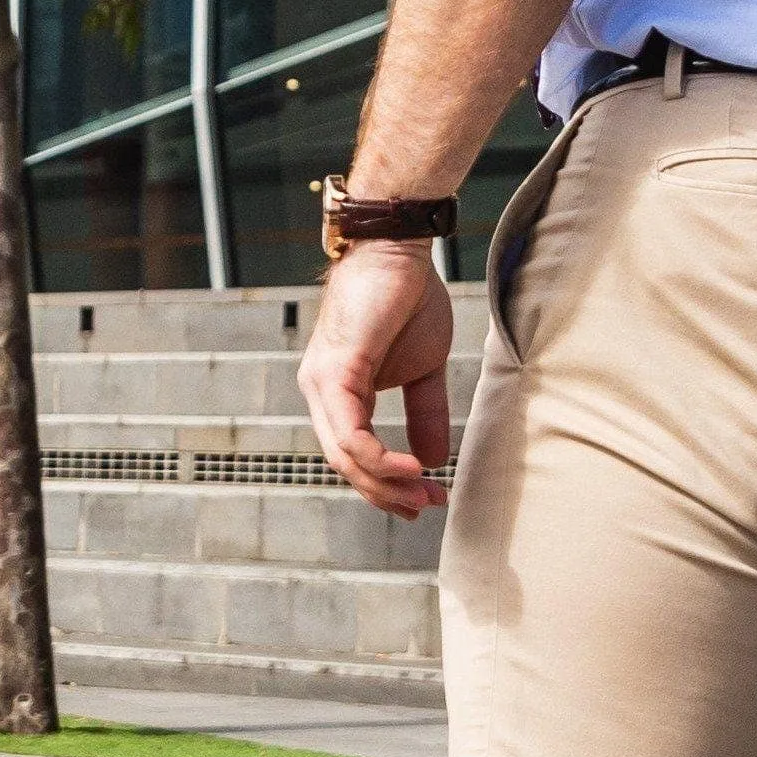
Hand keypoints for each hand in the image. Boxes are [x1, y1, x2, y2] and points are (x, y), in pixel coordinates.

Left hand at [300, 240, 455, 514]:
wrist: (399, 250)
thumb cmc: (407, 299)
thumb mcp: (423, 369)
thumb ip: (424, 413)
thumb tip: (435, 458)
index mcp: (337, 394)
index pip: (352, 455)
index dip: (385, 485)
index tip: (423, 500)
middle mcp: (320, 392)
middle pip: (345, 464)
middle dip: (387, 494)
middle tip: (427, 505)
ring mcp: (322, 382)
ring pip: (344, 455)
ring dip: (386, 482)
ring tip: (424, 492)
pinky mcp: (336, 370)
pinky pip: (350, 431)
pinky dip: (379, 458)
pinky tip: (410, 468)